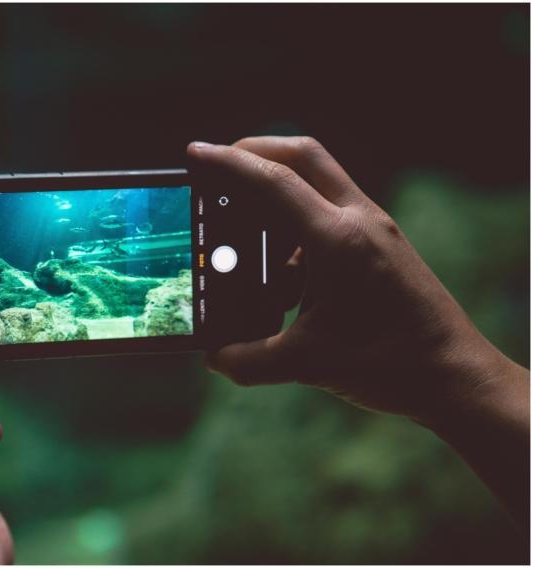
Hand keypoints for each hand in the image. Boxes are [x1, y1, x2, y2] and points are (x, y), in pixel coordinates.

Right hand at [188, 137, 528, 523]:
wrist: (456, 376)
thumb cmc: (391, 364)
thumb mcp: (307, 363)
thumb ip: (249, 360)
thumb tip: (214, 357)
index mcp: (339, 240)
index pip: (274, 181)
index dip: (227, 164)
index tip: (194, 155)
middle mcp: (359, 221)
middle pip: (301, 155)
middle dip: (254, 152)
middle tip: (217, 169)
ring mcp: (372, 229)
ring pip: (316, 182)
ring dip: (275, 193)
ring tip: (243, 232)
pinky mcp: (378, 244)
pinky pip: (328, 214)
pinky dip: (295, 227)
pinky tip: (282, 277)